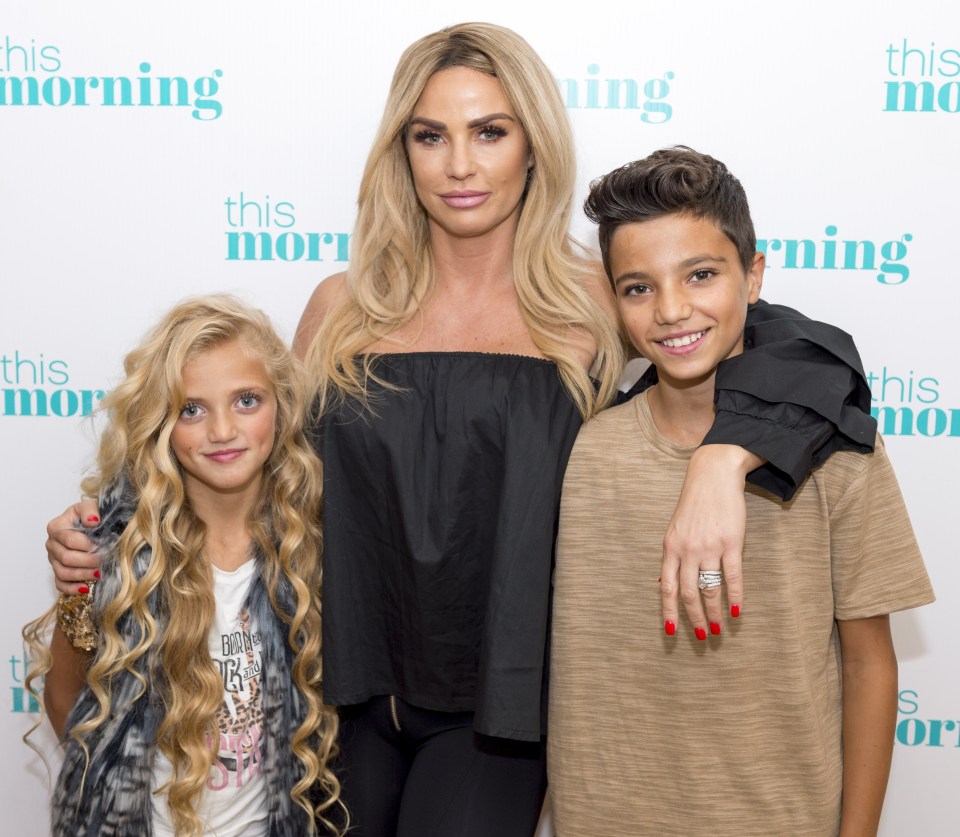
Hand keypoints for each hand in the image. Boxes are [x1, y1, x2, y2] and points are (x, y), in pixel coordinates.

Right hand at [45, 500, 101, 593]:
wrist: (94, 523)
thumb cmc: (93, 514)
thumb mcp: (92, 506)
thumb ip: (90, 510)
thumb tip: (92, 521)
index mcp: (57, 526)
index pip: (69, 540)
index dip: (87, 545)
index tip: (103, 546)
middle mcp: (52, 543)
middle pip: (66, 557)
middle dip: (87, 561)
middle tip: (104, 561)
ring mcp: (54, 559)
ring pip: (63, 572)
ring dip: (82, 575)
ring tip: (99, 574)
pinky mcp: (58, 571)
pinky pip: (60, 584)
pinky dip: (72, 588)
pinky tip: (85, 588)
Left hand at [661, 444, 760, 638]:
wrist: (713, 475)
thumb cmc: (694, 504)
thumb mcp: (675, 529)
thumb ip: (673, 556)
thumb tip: (667, 583)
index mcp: (670, 548)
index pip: (668, 587)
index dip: (669, 611)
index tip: (672, 631)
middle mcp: (687, 550)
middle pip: (688, 593)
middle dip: (694, 618)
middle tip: (704, 636)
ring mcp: (709, 546)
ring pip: (710, 588)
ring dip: (715, 612)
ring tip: (720, 628)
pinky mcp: (731, 542)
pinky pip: (732, 576)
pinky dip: (735, 596)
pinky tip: (738, 611)